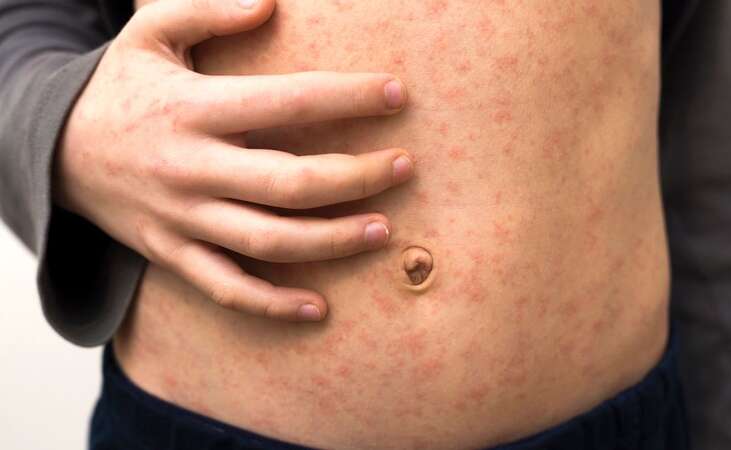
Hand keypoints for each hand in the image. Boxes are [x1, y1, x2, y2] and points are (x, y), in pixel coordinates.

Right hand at [55, 0, 413, 321]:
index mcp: (193, 109)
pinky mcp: (172, 254)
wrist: (51, 150)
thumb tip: (271, 3)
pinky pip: (227, 288)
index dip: (348, 98)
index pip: (287, 102)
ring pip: (268, 241)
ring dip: (332, 240)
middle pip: (289, 183)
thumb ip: (207, 9)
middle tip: (404, 167)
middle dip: (356, 177)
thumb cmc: (117, 88)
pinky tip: (318, 307)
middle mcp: (191, 168)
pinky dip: (273, 304)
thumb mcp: (149, 33)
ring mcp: (181, 218)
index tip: (396, 93)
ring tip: (383, 229)